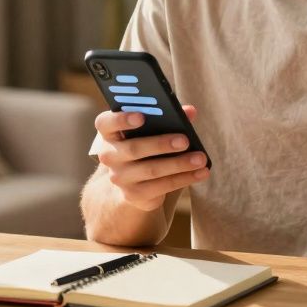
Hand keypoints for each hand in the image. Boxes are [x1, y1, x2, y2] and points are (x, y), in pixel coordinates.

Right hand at [93, 105, 209, 211]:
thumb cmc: (144, 144)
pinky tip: (200, 172)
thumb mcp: (150, 129)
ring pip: (151, 170)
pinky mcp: (134, 194)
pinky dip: (184, 178)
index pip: (105, 123)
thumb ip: (168, 116)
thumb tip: (190, 111)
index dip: (121, 119)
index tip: (141, 116)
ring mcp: (120, 177)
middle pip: (133, 148)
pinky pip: (161, 187)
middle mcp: (109, 156)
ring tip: (200, 158)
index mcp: (109, 133)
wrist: (132, 181)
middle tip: (185, 140)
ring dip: (178, 164)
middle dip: (161, 144)